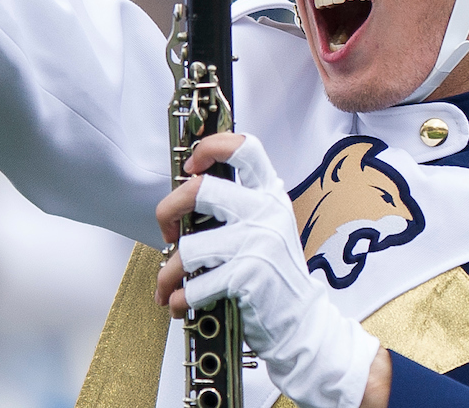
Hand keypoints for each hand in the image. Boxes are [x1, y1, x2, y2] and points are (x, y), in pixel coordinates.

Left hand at [156, 133, 380, 407]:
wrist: (300, 321)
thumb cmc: (273, 274)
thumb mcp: (266, 226)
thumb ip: (237, 204)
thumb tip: (186, 192)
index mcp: (269, 193)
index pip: (243, 148)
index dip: (210, 148)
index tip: (191, 166)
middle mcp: (265, 211)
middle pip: (199, 190)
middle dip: (167, 211)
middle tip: (167, 231)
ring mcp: (257, 242)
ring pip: (189, 246)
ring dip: (169, 271)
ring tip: (169, 283)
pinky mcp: (247, 275)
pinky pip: (195, 283)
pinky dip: (180, 299)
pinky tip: (181, 304)